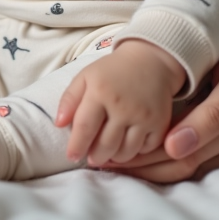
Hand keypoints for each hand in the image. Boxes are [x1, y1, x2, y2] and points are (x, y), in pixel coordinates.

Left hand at [55, 40, 185, 165]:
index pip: (84, 127)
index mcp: (100, 92)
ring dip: (114, 158)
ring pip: (125, 152)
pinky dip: (135, 152)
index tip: (72, 156)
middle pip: (105, 145)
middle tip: (92, 158)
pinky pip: (145, 149)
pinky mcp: (160, 123)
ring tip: (108, 153)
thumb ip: (69, 99)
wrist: (150, 61)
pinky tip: (128, 145)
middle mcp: (123, 105)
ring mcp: (143, 116)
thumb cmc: (112, 71)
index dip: (76, 146)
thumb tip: (58, 124)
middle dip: (95, 157)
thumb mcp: (85, 77)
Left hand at [103, 15, 218, 181]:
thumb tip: (157, 106)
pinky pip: (218, 165)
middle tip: (121, 159)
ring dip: (165, 168)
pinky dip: (186, 166)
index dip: (184, 132)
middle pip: (206, 148)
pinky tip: (155, 165)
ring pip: (207, 165)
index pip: (215, 115)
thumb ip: (197, 76)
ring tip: (128, 165)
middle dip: (158, 158)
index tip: (154, 142)